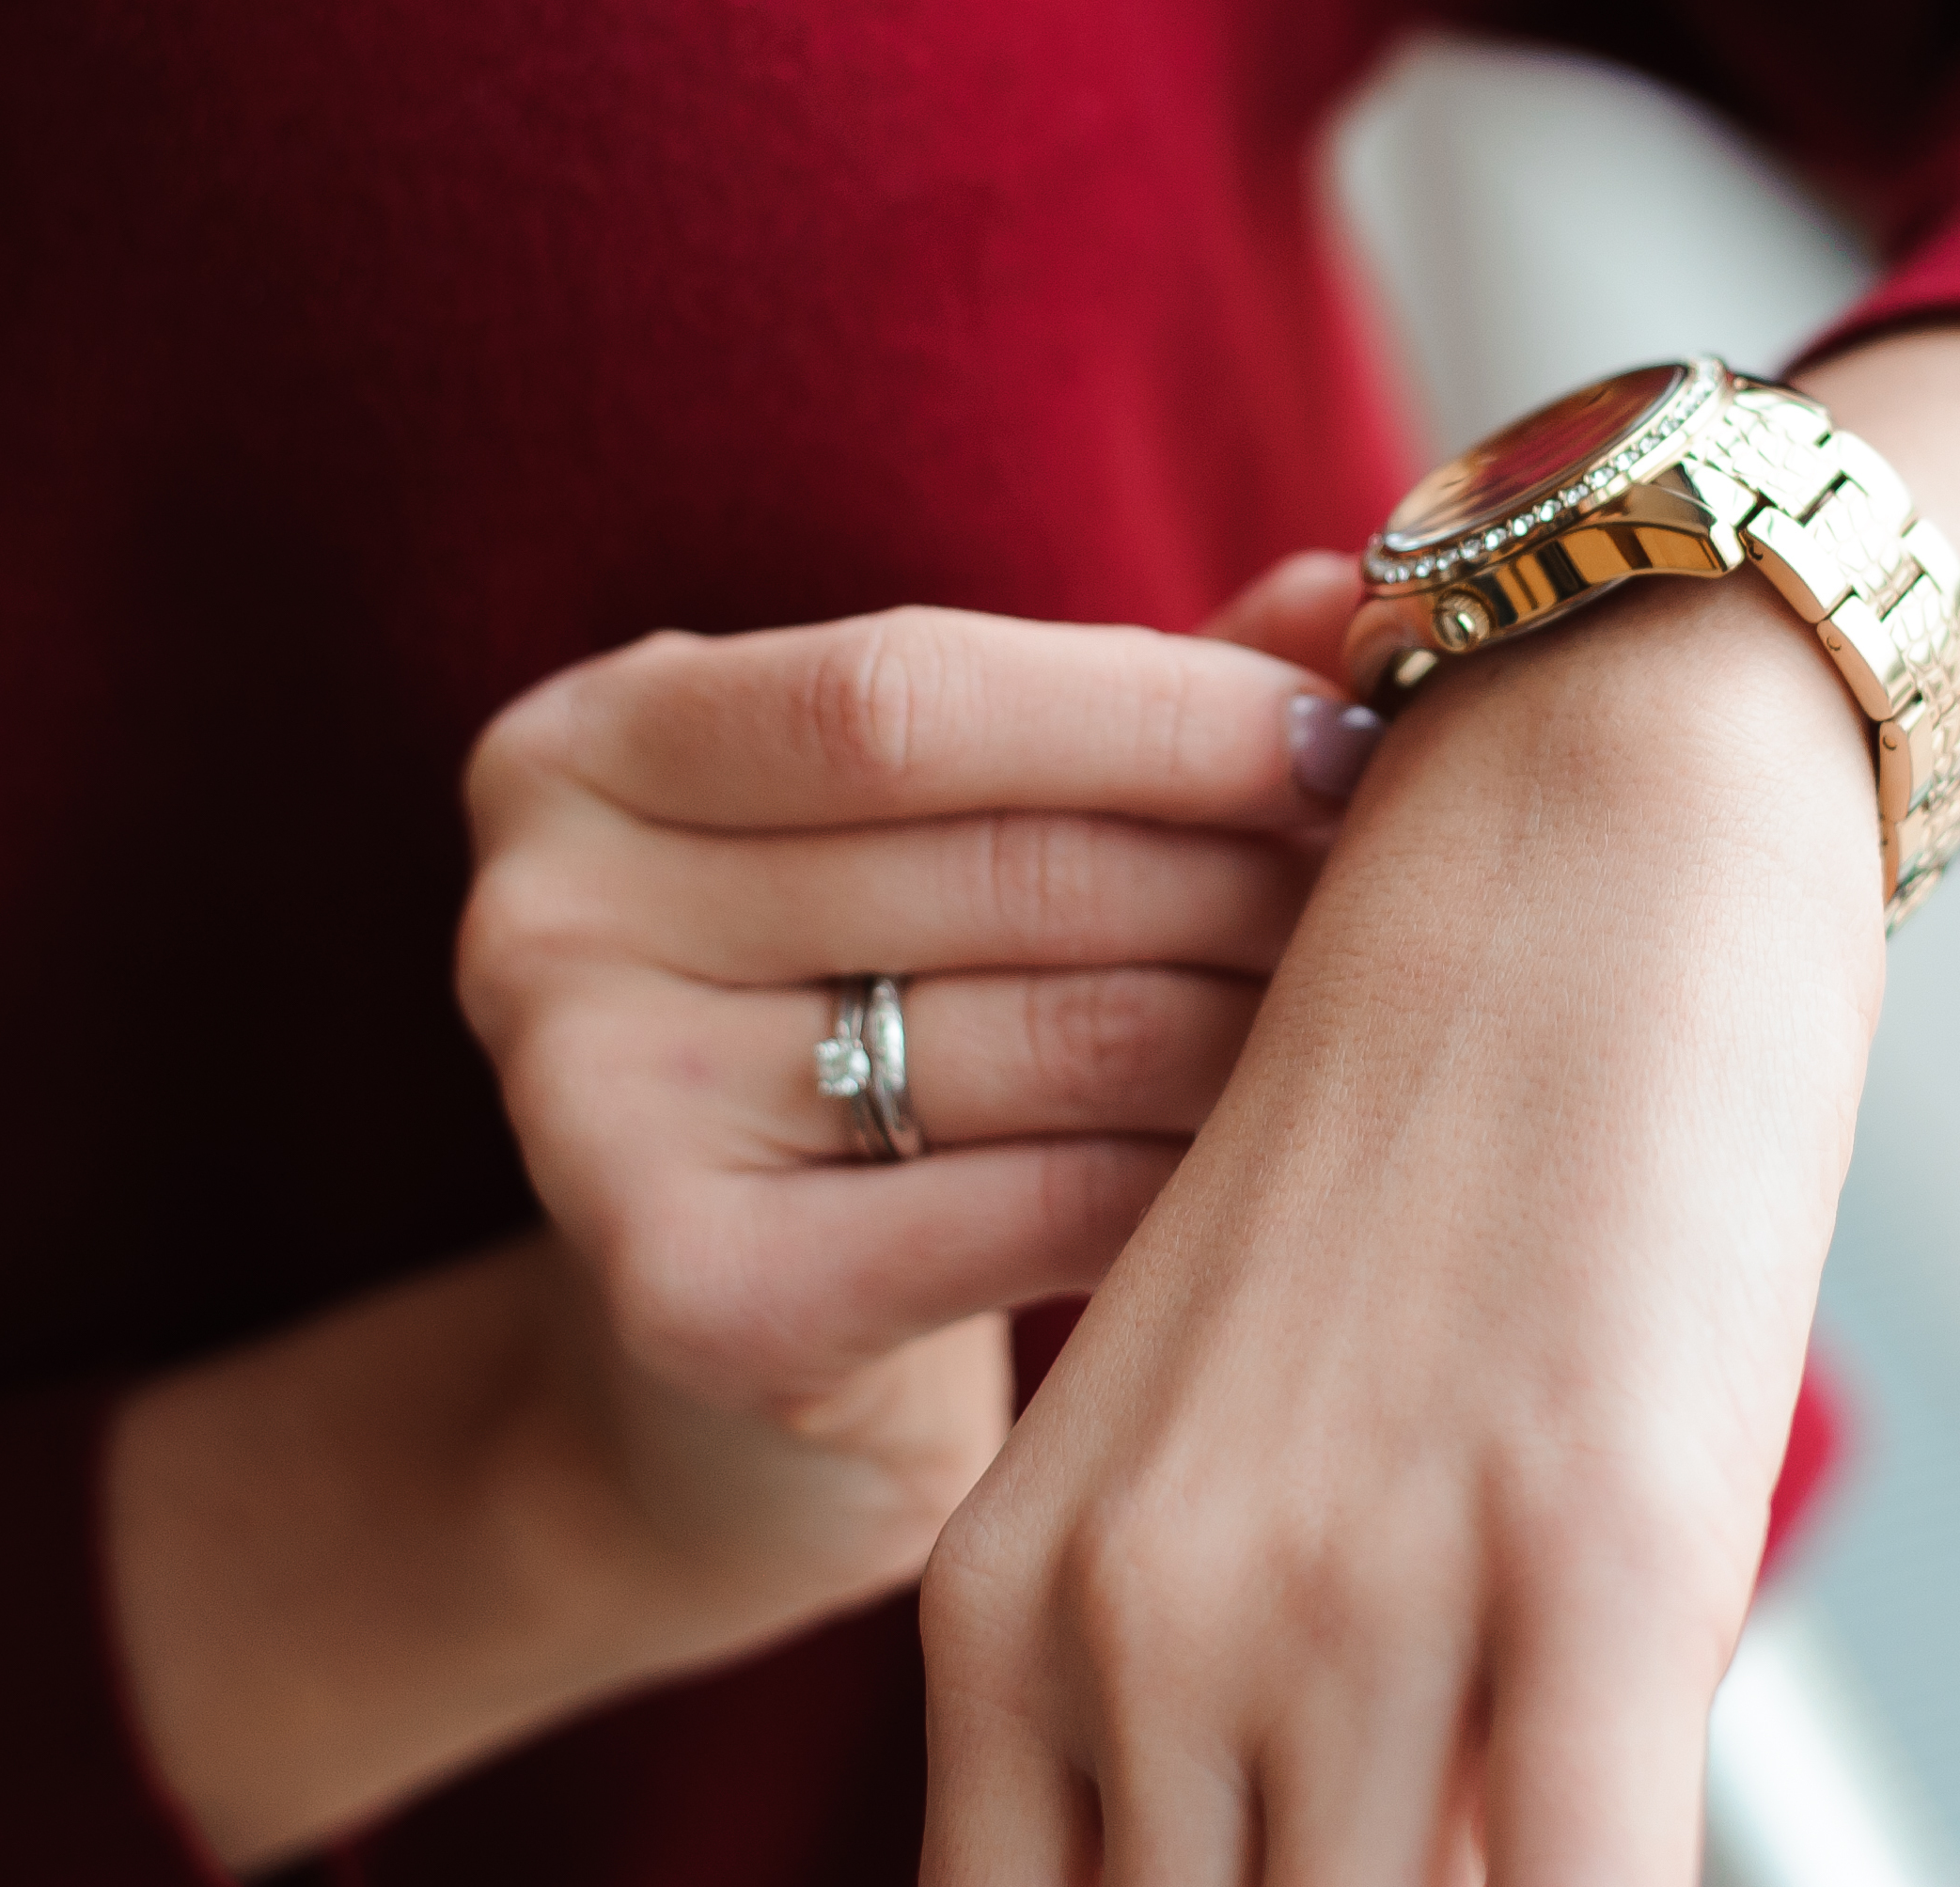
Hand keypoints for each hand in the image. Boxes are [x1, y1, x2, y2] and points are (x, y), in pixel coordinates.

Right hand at [110, 573, 1379, 1868]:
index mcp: (584, 747)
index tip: (1353, 731)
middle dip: (1246, 870)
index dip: (1160, 710)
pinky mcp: (693, 1304)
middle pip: (998, 865)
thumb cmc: (875, 1022)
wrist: (732, 1369)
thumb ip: (1122, 697)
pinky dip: (1198, 1178)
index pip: (908, 693)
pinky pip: (1040, 1202)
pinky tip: (1296, 1166)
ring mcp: (592, 1123)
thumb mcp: (960, 827)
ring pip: (1050, 1031)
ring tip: (1393, 1013)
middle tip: (1423, 885)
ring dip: (1264, 1023)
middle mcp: (536, 922)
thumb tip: (1355, 590)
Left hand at [921, 584, 1884, 1881]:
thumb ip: (1199, 1675)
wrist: (1576, 811)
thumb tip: (1275, 1841)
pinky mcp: (1588, 1558)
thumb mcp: (1239, 1419)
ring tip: (1533, 1854)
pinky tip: (1642, 1857)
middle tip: (1390, 1883)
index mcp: (1023, 1603)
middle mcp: (1147, 1629)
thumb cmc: (1429, 1119)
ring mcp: (1359, 1602)